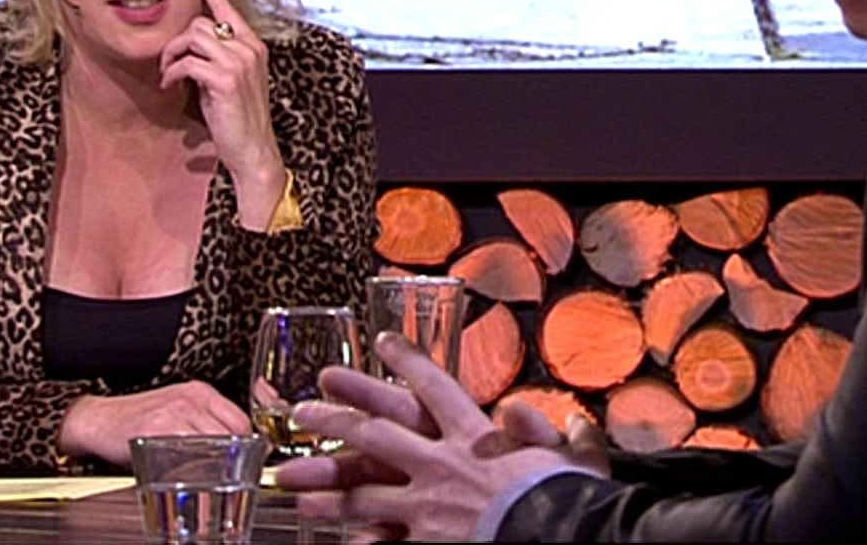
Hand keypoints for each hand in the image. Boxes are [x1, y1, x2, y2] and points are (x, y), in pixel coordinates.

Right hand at [57, 380, 252, 467]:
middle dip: (233, 457)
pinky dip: (191, 467)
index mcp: (200, 392)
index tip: (244, 460)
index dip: (245, 445)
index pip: (241, 420)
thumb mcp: (178, 410)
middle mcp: (191, 399)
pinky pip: (187, 452)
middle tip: (227, 474)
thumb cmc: (138, 419)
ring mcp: (175, 412)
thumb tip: (233, 449)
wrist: (98, 419)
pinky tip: (186, 472)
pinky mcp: (157, 429)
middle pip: (231, 433)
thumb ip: (204, 422)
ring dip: (214, 464)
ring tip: (206, 475)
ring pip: (212, 444)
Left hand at [158, 0, 284, 228]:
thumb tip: (194, 44)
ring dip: (172, 53)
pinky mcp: (225, 79)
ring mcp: (239, 63)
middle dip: (178, 40)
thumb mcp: (233, 81)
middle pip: (202, 23)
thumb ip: (221, 58)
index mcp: (254, 47)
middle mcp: (249, 49)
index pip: (229, 11)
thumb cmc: (239, 118)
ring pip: (194, 36)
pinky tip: (169, 84)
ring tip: (168, 72)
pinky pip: (188, 62)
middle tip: (169, 61)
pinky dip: (172, 72)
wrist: (253, 150)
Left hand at [274, 333, 608, 540]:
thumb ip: (568, 439)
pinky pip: (379, 544)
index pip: (435, 387)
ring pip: (361, 494)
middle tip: (303, 408)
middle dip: (335, 419)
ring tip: (291, 483)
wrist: (555, 540)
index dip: (408, 361)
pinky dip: (355, 544)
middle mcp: (440, 465)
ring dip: (325, 487)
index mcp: (476, 437)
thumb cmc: (567, 502)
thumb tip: (575, 422)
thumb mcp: (576, 461)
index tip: (384, 343)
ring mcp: (425, 508)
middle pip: (376, 433)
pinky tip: (331, 544)